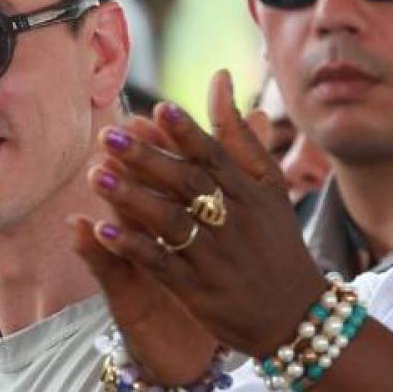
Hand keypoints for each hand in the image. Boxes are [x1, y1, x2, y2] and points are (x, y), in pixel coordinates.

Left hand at [84, 70, 323, 358]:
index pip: (214, 157)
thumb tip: (219, 77)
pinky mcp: (198, 291)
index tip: (157, 109)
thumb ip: (239, 134)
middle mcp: (232, 221)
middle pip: (187, 184)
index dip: (186, 134)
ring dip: (132, 198)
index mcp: (248, 193)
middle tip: (108, 135)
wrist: (296, 314)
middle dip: (147, 159)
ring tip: (96, 175)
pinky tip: (104, 230)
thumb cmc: (276, 242)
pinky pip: (162, 265)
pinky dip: (134, 247)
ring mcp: (214, 257)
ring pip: (170, 222)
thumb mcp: (268, 185)